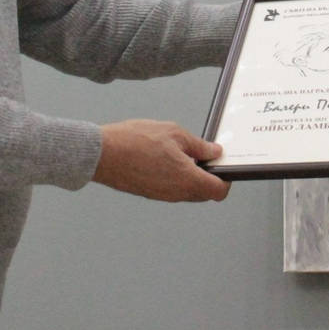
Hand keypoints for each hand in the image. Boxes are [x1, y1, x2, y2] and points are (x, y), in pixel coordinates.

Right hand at [93, 119, 230, 202]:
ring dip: (190, 177)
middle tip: (203, 154)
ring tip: (181, 153)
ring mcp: (162, 196)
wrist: (102, 154)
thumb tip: (214, 152)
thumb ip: (199, 145)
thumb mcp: (175, 133)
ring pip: (187, 192)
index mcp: (188, 180)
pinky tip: (165, 158)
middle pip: (204, 193)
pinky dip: (175, 178)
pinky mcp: (149, 193)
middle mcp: (177, 194)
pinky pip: (171, 190)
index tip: (222, 164)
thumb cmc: (136, 140)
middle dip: (208, 176)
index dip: (225, 179)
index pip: (219, 191)